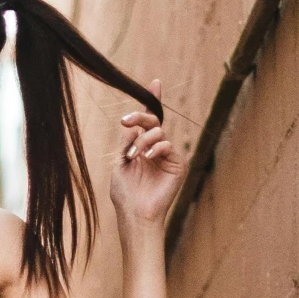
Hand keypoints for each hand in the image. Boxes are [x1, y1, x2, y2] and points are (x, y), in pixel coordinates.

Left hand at [110, 81, 183, 229]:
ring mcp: (168, 157)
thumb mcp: (120, 162)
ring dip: (143, 140)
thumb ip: (127, 141)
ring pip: (159, 132)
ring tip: (134, 156)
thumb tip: (132, 124)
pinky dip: (156, 148)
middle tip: (126, 121)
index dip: (151, 102)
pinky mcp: (178, 165)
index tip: (154, 83)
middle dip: (140, 118)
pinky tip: (147, 158)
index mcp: (142, 147)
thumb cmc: (125, 194)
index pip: (147, 121)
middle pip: (153, 122)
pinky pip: (168, 145)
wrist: (135, 214)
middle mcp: (156, 149)